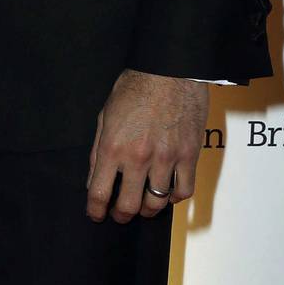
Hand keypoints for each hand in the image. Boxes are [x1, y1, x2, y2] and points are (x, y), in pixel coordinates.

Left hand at [86, 70, 207, 223]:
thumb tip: (94, 181)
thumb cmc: (135, 88)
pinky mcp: (189, 154)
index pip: (99, 193)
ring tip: (144, 205)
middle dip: (121, 215)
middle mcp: (138, 157)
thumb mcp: (105, 116)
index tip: (96, 214)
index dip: (95, 210)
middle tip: (120, 214)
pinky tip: (168, 192)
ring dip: (148, 209)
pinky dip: (175, 197)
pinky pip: (184, 190)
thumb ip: (98, 151)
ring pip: (157, 203)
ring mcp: (166, 158)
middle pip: (128, 206)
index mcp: (112, 147)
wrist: (170, 69)